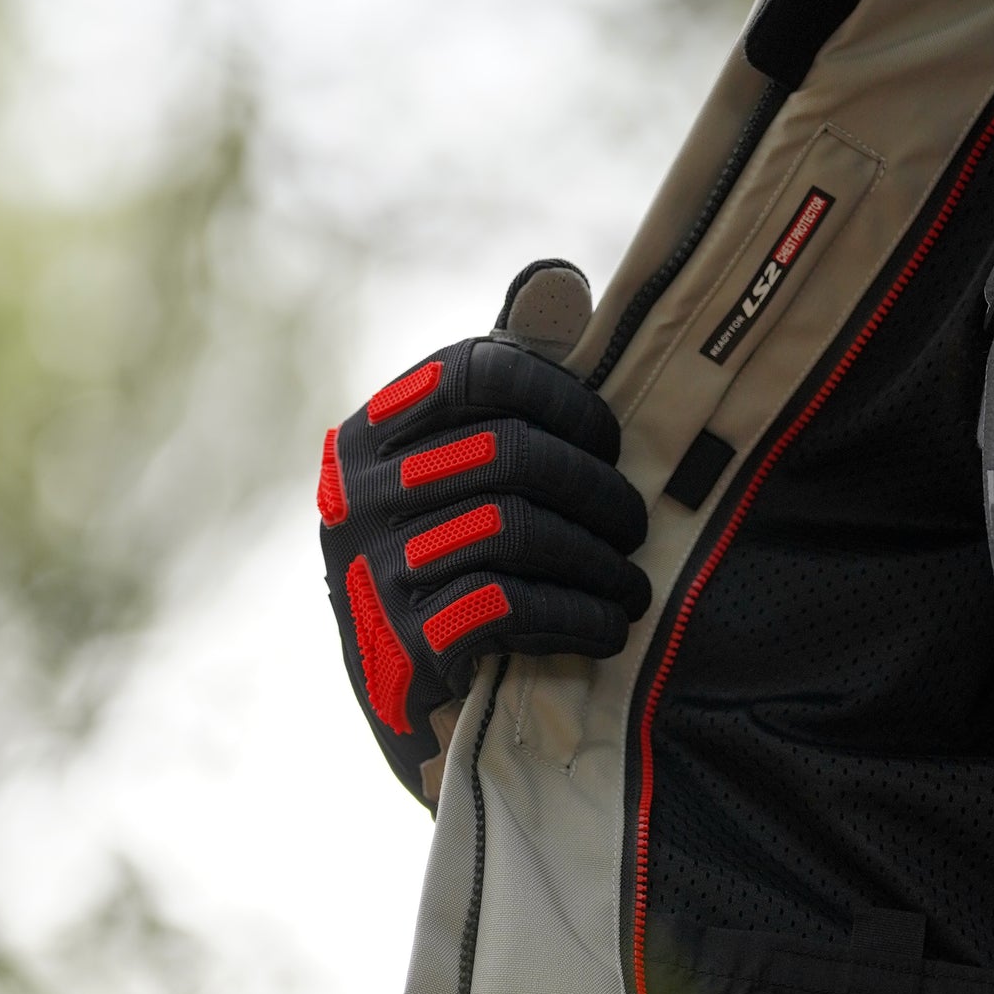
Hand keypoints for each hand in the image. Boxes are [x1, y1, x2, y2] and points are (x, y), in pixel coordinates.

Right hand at [319, 332, 650, 801]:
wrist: (405, 711)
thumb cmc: (444, 568)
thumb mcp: (451, 473)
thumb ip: (499, 385)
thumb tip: (558, 282)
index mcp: (372, 434)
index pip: (479, 372)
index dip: (564, 398)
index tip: (608, 440)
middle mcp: (358, 494)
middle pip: (510, 453)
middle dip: (595, 489)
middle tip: (635, 523)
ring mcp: (374, 569)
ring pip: (515, 530)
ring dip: (597, 561)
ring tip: (632, 584)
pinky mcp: (401, 644)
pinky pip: (508, 606)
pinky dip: (575, 615)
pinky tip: (606, 626)